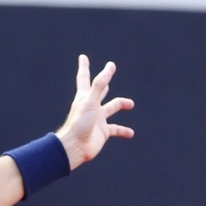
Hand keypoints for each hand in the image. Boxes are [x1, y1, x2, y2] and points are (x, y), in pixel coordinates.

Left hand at [56, 54, 134, 169]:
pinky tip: (130, 133)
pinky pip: (116, 129)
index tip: (83, 57)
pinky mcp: (103, 132)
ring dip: (121, 105)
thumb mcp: (90, 101)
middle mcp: (91, 106)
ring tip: (130, 104)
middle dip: (104, 82)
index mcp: (85, 97)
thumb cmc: (79, 124)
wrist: (75, 147)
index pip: (85, 78)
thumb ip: (99, 84)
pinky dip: (123, 130)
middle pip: (99, 90)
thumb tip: (109, 68)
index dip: (84, 66)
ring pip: (111, 108)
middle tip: (109, 72)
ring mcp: (97, 119)